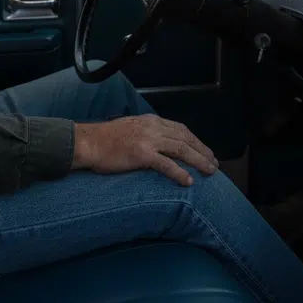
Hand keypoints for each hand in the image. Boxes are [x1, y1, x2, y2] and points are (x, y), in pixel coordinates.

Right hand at [72, 113, 218, 185]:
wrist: (87, 142)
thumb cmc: (105, 140)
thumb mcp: (131, 129)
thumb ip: (147, 134)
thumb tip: (159, 145)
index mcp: (151, 121)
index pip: (181, 129)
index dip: (196, 141)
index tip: (205, 152)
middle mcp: (153, 127)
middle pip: (185, 138)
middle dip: (202, 151)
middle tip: (214, 164)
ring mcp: (147, 140)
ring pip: (181, 149)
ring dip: (198, 161)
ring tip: (209, 172)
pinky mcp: (141, 154)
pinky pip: (166, 164)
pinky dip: (179, 172)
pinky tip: (188, 181)